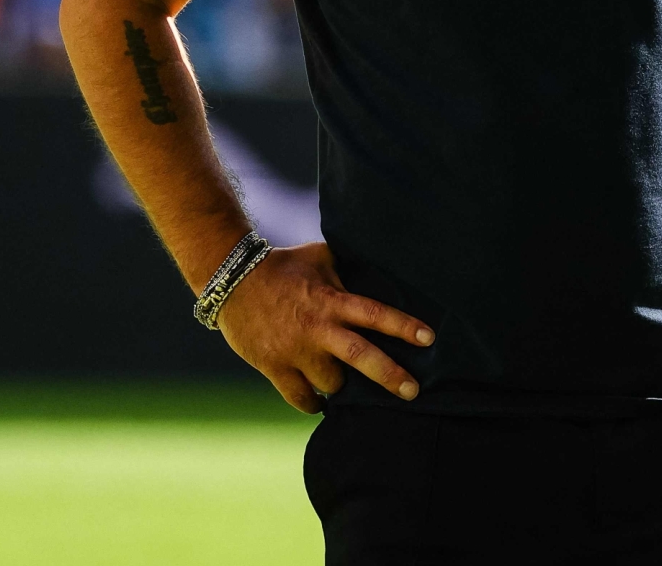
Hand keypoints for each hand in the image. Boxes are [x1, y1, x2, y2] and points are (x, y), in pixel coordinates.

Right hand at [215, 240, 434, 413]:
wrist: (231, 280)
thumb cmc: (283, 266)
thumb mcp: (321, 258)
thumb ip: (348, 271)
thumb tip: (380, 272)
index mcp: (331, 300)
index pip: (375, 313)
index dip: (403, 326)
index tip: (429, 338)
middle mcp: (317, 328)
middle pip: (361, 356)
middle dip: (390, 376)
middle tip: (414, 392)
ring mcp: (295, 351)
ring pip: (332, 383)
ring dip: (341, 384)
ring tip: (343, 378)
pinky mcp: (274, 368)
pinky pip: (302, 399)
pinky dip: (314, 403)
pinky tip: (320, 401)